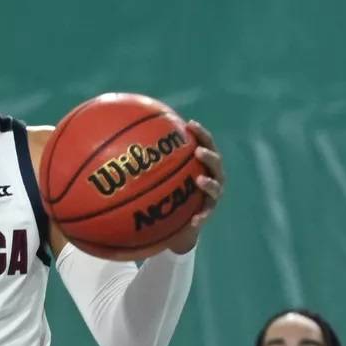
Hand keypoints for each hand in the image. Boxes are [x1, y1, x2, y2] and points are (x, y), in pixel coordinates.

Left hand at [168, 121, 223, 252]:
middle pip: (216, 163)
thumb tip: (130, 137)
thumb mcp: (163, 172)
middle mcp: (212, 176)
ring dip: (210, 183)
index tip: (190, 124)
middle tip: (198, 151)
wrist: (178, 216)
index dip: (200, 133)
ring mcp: (212, 195)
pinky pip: (205, 215)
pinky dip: (201, 217)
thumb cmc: (170, 188)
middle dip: (209, 156)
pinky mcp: (207, 212)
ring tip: (200, 180)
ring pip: (216, 187)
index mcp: (203, 162)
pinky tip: (194, 221)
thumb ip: (155, 157)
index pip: (205, 143)